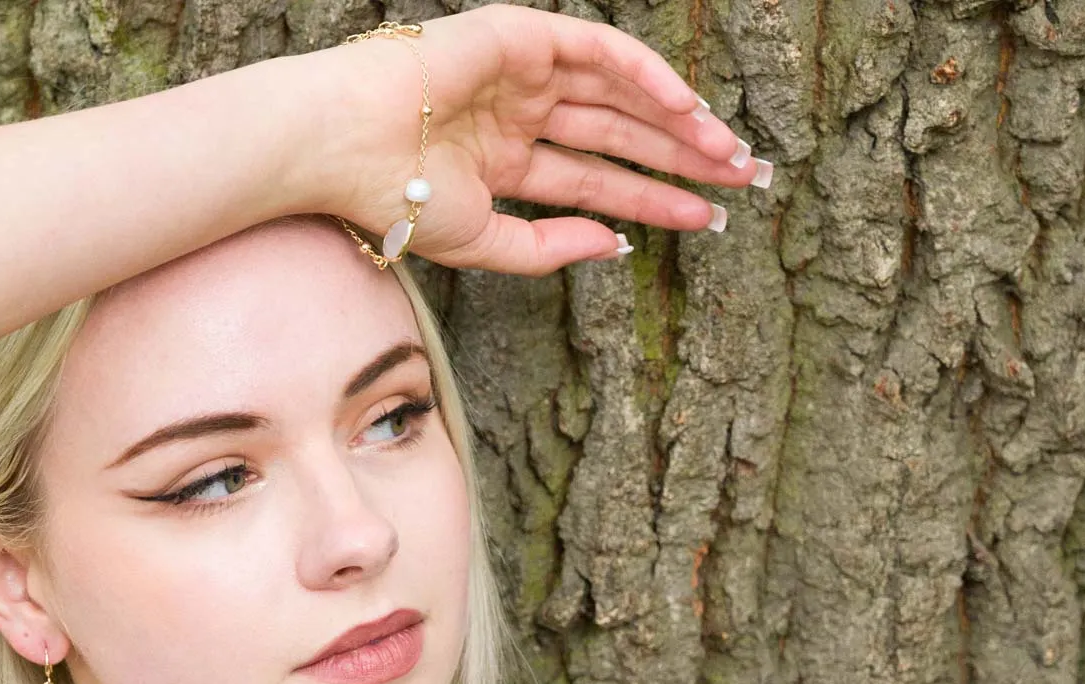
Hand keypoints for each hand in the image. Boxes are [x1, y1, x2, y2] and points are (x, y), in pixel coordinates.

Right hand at [301, 3, 768, 274]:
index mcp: (509, 161)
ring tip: (729, 153)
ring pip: (620, 95)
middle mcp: (523, 114)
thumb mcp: (485, 244)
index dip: (653, 200)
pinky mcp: (521, 36)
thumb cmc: (395, 196)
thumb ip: (551, 248)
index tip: (706, 219)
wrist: (343, 146)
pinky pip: (599, 51)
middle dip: (681, 159)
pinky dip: (646, 74)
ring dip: (677, 121)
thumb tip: (615, 245)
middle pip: (621, 135)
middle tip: (741, 181)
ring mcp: (524, 73)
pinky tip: (690, 107)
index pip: (598, 180)